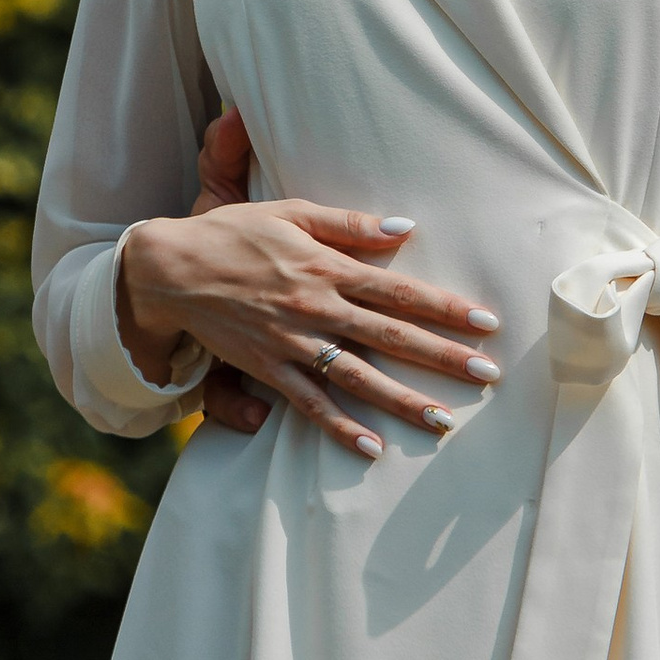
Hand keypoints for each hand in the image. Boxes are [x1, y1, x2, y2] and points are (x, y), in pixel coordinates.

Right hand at [118, 105, 500, 457]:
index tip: (486, 323)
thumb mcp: (293, 212)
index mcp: (327, 266)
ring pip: (358, 377)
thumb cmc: (235, 233)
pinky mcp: (267, 370)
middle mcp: (316, 307)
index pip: (400, 290)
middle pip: (391, 336)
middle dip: (442, 357)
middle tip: (488, 376)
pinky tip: (372, 448)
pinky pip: (309, 404)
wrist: (170, 269)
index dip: (445, 307)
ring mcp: (292, 343)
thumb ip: (349, 224)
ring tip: (443, 421)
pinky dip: (340, 427)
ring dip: (402, 400)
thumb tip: (406, 226)